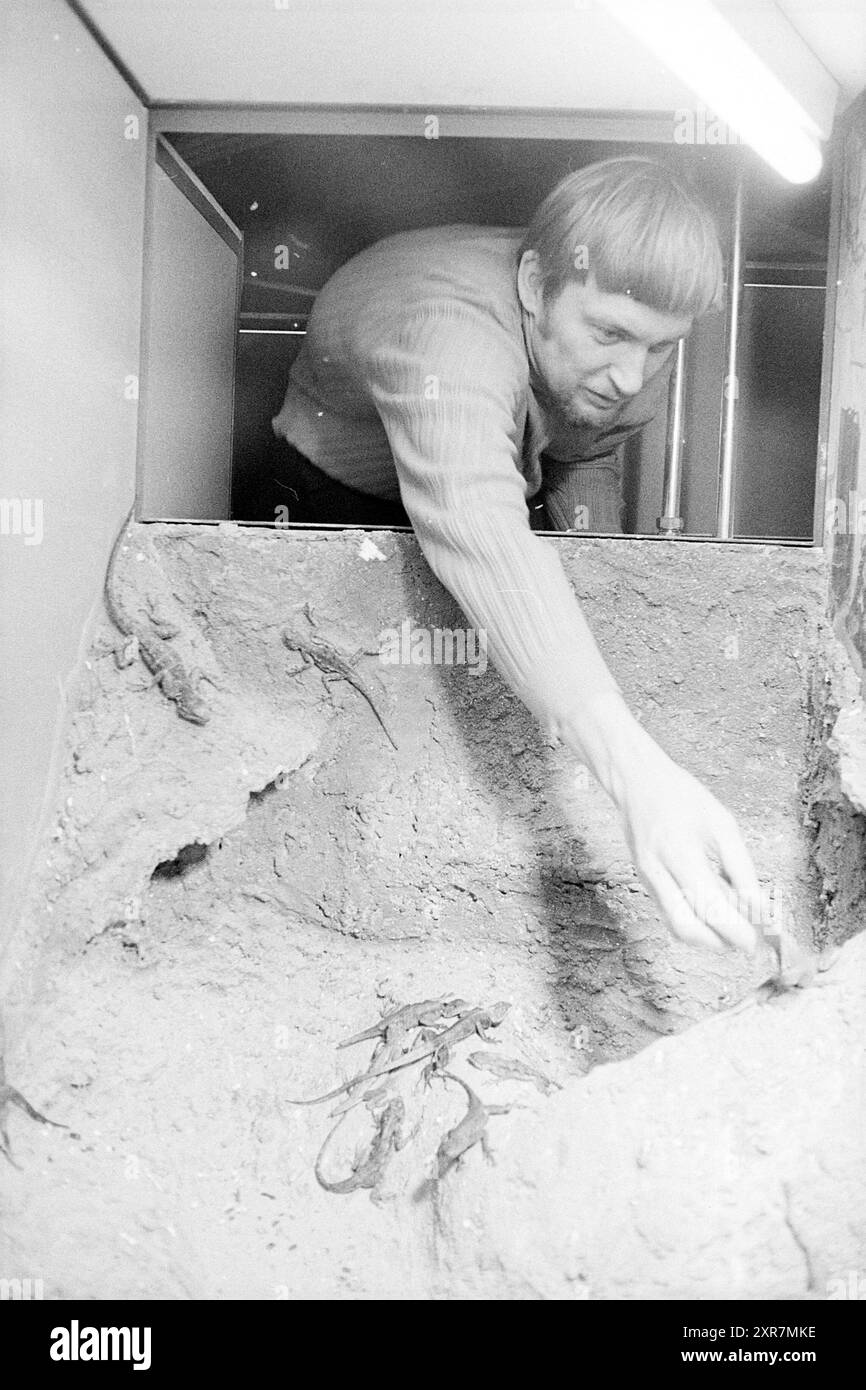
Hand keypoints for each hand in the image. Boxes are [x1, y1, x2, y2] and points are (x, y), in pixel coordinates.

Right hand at [617, 749, 768, 950]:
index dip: (736, 931)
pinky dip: (696, 922)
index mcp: (681, 854)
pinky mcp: (646, 883)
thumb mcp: (722, 825)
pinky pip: (671, 914)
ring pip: (677, 927)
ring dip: (708, 937)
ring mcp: (648, 880)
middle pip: (688, 927)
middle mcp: (659, 872)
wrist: (639, 784)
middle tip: (748, 940)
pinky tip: (715, 911)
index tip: (758, 941)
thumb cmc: (683, 798)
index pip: (711, 907)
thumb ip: (741, 868)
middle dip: (721, 942)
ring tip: (734, 926)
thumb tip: (757, 906)